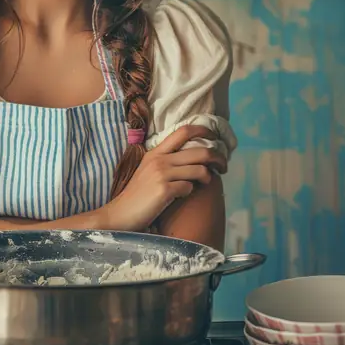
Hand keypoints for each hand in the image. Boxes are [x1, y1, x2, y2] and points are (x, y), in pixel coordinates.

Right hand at [99, 125, 227, 232]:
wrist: (121, 213)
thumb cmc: (138, 194)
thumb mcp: (149, 170)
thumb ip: (167, 161)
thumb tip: (195, 159)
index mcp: (156, 152)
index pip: (183, 131)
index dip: (203, 131)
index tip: (215, 138)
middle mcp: (159, 159)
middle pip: (199, 151)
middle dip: (218, 158)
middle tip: (224, 166)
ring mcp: (161, 174)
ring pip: (199, 170)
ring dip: (207, 177)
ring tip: (207, 182)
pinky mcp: (164, 190)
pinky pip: (189, 188)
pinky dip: (190, 192)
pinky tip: (182, 196)